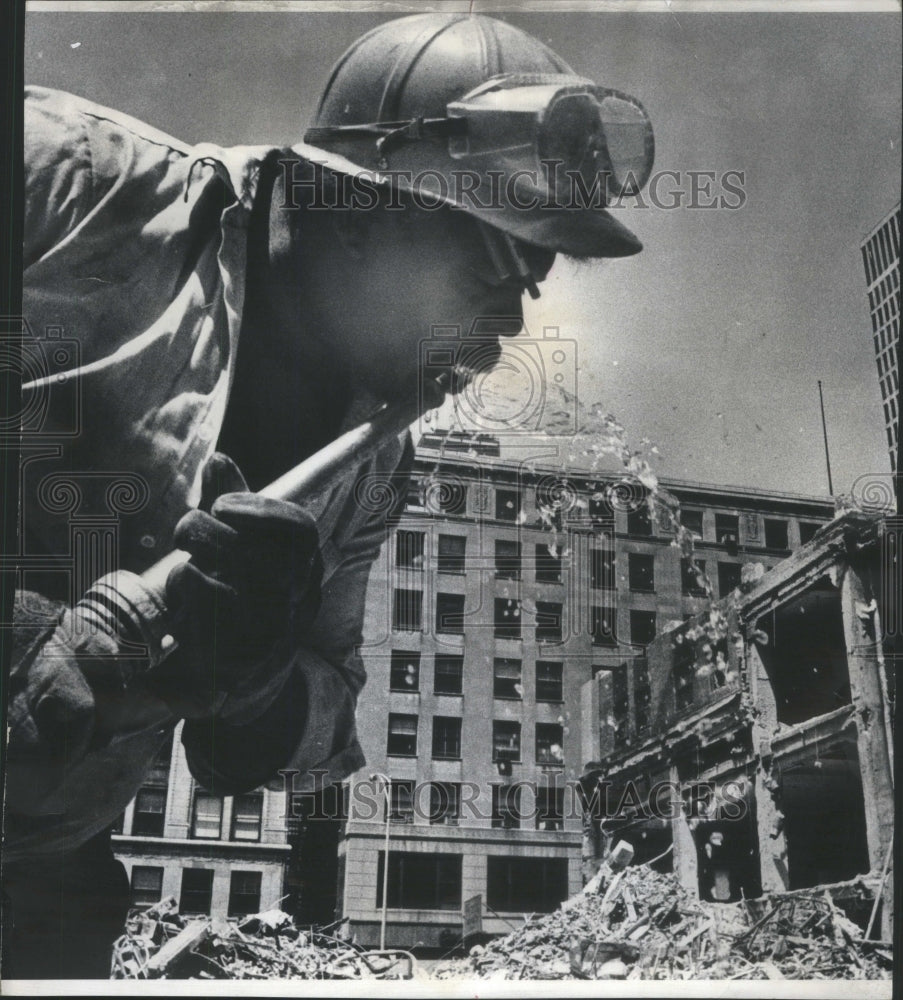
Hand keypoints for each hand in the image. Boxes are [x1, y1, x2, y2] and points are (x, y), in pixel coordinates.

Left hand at [157, 453, 322, 717]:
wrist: (238, 681)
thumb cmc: (240, 598)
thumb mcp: (245, 551)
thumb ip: (235, 505)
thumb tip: (219, 460)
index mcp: (305, 567)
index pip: (299, 530)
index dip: (260, 509)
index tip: (222, 504)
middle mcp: (295, 595)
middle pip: (252, 544)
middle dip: (208, 527)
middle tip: (188, 530)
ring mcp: (268, 625)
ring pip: (226, 566)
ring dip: (194, 552)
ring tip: (184, 558)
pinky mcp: (238, 648)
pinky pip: (203, 595)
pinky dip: (186, 584)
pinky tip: (184, 592)